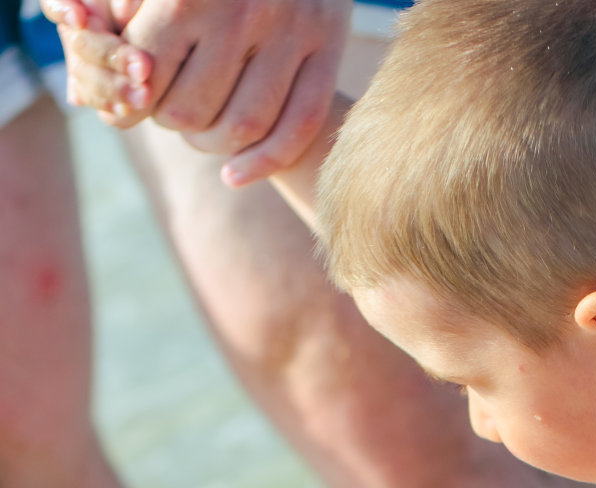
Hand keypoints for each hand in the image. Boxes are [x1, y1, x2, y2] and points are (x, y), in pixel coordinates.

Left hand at [43, 0, 350, 183]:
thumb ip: (126, 21)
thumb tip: (81, 92)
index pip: (147, 72)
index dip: (132, 100)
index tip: (132, 106)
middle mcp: (245, 10)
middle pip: (193, 108)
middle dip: (172, 123)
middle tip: (170, 116)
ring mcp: (292, 31)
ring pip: (242, 125)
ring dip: (212, 146)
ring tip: (201, 135)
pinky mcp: (328, 48)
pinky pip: (297, 127)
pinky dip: (263, 163)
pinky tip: (234, 176)